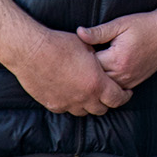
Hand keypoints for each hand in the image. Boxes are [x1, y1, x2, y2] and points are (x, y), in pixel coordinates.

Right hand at [5, 28, 130, 115]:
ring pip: (84, 111)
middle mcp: (83, 98)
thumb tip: (104, 61)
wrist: (30, 51)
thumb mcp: (86, 47)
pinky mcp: (52, 104)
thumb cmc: (59, 44)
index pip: (118, 99)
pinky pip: (66, 109)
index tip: (126, 92)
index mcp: (96, 83)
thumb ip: (99, 59)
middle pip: (101, 109)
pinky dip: (71, 103)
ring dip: (88, 104)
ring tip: (88, 93)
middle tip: (108, 93)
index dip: (124, 96)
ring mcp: (67, 103)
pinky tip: (70, 93)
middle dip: (107, 101)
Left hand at [77, 11, 156, 89]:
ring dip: (95, 80)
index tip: (73, 51)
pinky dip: (106, 83)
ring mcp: (130, 80)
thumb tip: (78, 33)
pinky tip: (99, 75)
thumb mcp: (120, 24)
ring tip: (85, 70)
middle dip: (84, 72)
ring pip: (104, 87)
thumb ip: (98, 32)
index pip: (89, 65)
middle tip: (74, 63)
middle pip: (95, 80)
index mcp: (117, 59)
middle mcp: (123, 74)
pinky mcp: (134, 82)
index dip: (79, 58)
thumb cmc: (145, 25)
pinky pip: (115, 89)